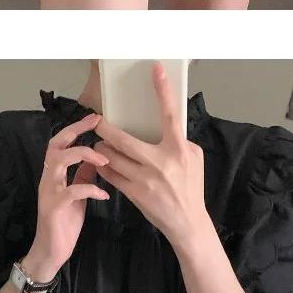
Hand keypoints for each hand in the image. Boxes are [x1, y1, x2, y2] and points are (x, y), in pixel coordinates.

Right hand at [24, 112, 110, 281]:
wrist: (51, 251)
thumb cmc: (64, 223)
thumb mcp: (78, 195)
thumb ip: (83, 176)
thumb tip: (98, 159)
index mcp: (54, 174)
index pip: (60, 143)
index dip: (76, 129)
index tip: (95, 118)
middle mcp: (48, 178)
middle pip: (56, 145)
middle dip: (75, 131)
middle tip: (96, 124)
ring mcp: (49, 191)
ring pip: (59, 161)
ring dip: (83, 156)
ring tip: (104, 161)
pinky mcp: (54, 206)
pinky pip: (72, 190)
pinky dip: (91, 189)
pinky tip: (104, 194)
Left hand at [97, 64, 205, 251]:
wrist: (187, 222)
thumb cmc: (192, 187)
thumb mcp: (195, 159)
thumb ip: (180, 140)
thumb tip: (166, 126)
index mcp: (178, 149)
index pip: (170, 114)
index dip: (163, 90)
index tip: (155, 69)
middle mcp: (160, 162)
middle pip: (123, 139)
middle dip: (106, 129)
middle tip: (98, 122)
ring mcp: (145, 179)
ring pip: (112, 157)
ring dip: (102, 148)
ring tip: (100, 145)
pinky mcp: (134, 193)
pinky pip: (110, 174)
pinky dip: (103, 166)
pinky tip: (101, 162)